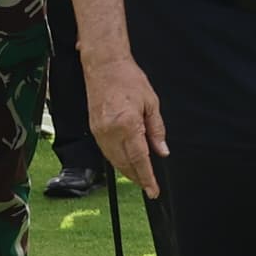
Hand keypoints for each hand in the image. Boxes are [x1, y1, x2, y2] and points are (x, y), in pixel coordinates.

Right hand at [89, 42, 169, 199]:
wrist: (104, 65)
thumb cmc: (128, 79)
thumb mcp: (151, 102)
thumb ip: (157, 130)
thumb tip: (162, 151)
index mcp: (128, 124)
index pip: (139, 159)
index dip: (147, 177)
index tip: (153, 190)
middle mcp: (111, 132)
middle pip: (125, 164)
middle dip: (137, 178)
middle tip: (149, 186)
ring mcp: (100, 132)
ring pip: (114, 161)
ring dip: (127, 171)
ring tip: (139, 178)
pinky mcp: (94, 129)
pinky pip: (106, 152)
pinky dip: (117, 160)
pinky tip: (125, 162)